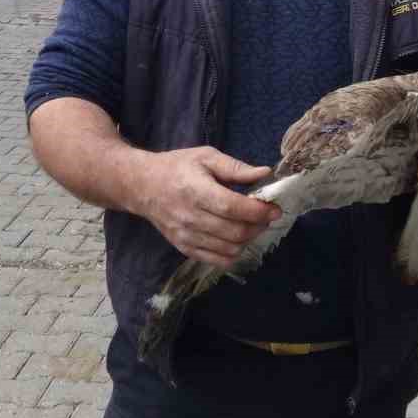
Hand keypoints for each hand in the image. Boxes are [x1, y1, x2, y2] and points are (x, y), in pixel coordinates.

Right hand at [133, 147, 281, 269]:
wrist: (142, 186)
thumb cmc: (176, 167)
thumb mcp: (205, 157)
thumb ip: (236, 167)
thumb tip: (266, 173)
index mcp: (196, 190)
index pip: (233, 207)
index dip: (259, 210)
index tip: (275, 208)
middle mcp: (190, 217)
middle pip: (235, 231)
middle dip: (259, 225)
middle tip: (266, 215)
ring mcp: (186, 236)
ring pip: (230, 248)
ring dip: (248, 239)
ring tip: (251, 225)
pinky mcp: (184, 248)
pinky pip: (217, 260)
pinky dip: (233, 253)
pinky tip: (236, 238)